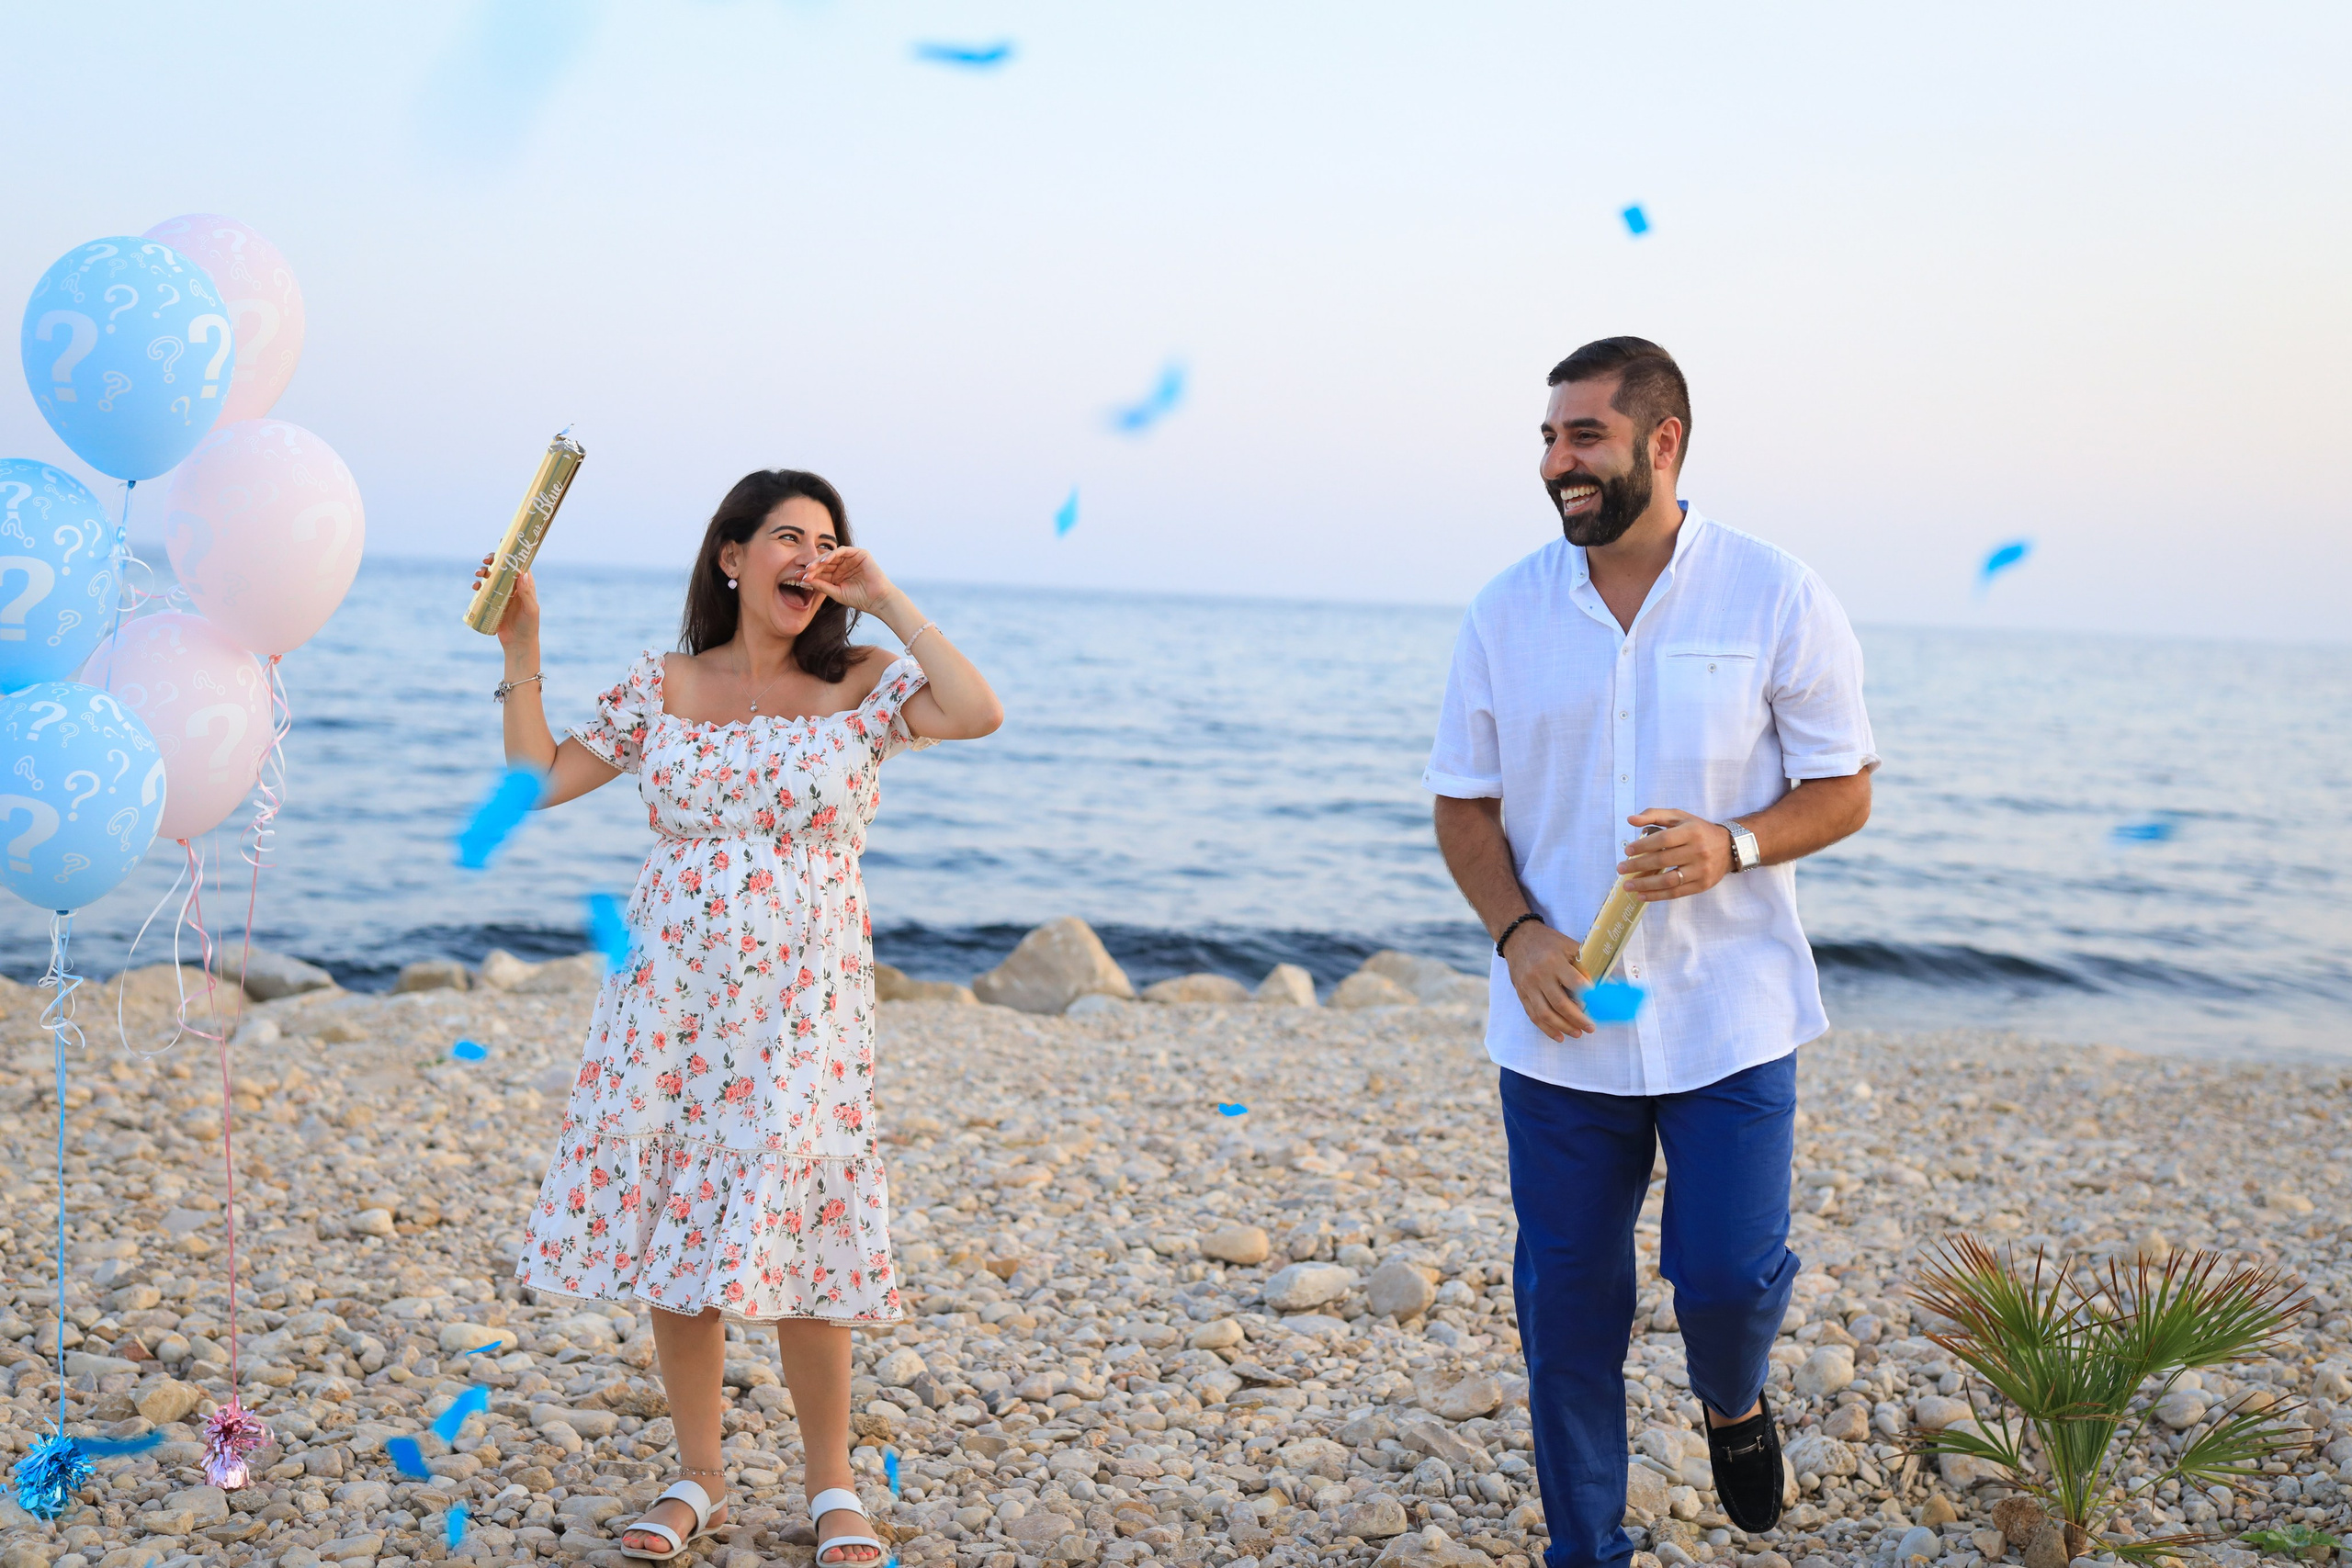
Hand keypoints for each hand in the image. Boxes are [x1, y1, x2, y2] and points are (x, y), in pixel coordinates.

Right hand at [473, 556, 540, 652]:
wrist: (518, 644)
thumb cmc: (529, 626)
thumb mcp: (531, 609)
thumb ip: (527, 593)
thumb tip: (523, 574)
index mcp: (525, 584)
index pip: (518, 563)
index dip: (511, 552)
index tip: (502, 542)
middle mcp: (513, 586)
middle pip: (501, 567)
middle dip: (493, 560)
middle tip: (487, 560)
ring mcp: (501, 594)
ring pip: (490, 577)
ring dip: (482, 571)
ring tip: (479, 575)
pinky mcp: (492, 603)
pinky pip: (483, 590)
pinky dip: (477, 586)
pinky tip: (475, 587)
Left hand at [799, 547, 898, 615]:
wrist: (878, 600)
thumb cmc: (859, 599)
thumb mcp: (836, 592)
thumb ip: (822, 586)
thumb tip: (805, 581)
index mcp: (838, 574)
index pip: (821, 572)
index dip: (810, 574)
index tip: (798, 579)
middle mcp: (844, 565)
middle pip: (824, 563)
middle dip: (812, 567)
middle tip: (802, 572)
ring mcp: (851, 558)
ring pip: (831, 555)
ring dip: (820, 560)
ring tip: (810, 567)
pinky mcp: (860, 554)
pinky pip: (842, 551)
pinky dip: (832, 555)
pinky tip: (824, 561)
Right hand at [1500, 920, 1595, 1041]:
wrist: (1518, 937)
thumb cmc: (1549, 942)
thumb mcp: (1570, 946)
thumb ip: (1588, 965)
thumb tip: (1611, 983)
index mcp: (1554, 961)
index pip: (1574, 983)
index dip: (1588, 995)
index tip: (1600, 1005)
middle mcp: (1540, 975)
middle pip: (1560, 1003)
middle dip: (1578, 1019)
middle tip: (1591, 1028)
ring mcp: (1528, 986)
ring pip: (1545, 1013)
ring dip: (1563, 1027)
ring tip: (1577, 1034)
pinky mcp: (1521, 994)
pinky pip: (1533, 1015)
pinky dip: (1546, 1028)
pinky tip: (1559, 1035)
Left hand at [1619, 808, 1732, 901]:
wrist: (1729, 847)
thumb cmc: (1698, 830)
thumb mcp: (1679, 817)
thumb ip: (1654, 815)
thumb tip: (1631, 819)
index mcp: (1691, 831)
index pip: (1663, 840)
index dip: (1643, 846)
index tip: (1627, 850)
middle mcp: (1698, 851)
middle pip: (1663, 860)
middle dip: (1638, 865)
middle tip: (1621, 869)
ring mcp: (1701, 870)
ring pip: (1668, 880)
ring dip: (1645, 884)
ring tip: (1627, 885)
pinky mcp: (1702, 885)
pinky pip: (1676, 892)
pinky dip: (1657, 895)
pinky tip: (1642, 895)